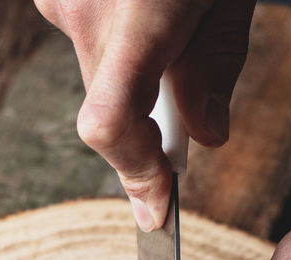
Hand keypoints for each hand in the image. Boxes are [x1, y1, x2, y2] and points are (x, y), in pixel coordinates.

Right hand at [35, 0, 255, 230]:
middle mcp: (86, 12)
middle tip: (187, 109)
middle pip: (108, 111)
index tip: (156, 208)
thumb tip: (206, 137)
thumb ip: (215, 69)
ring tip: (174, 23)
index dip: (133, 175)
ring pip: (98, 80)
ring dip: (135, 79)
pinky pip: (88, 46)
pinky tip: (144, 10)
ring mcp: (62, 4)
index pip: (112, 124)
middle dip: (147, 126)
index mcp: (140, 14)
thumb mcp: (227, 1)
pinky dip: (119, 47)